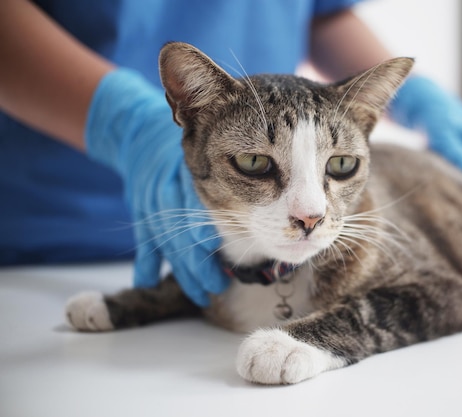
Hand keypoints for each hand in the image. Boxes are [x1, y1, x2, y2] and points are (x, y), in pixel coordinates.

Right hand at [85, 68, 229, 305]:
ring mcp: (148, 201)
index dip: (201, 232)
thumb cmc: (195, 146)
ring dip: (181, 270)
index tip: (215, 251)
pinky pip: (142, 240)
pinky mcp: (137, 210)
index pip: (195, 207)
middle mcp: (166, 188)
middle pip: (179, 234)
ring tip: (201, 293)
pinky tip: (148, 283)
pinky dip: (144, 263)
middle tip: (217, 285)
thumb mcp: (213, 153)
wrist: (140, 131)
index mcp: (191, 174)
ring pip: (163, 243)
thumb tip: (293, 207)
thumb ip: (238, 180)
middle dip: (196, 263)